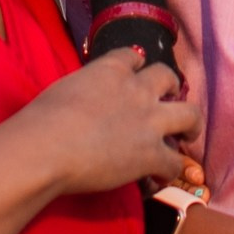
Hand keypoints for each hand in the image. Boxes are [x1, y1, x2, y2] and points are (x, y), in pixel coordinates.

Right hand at [24, 46, 205, 198]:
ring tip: (188, 134)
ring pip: (190, 115)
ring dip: (191, 125)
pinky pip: (174, 163)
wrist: (47, 147)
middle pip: (169, 77)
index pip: (133, 56)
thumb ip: (84, 89)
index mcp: (111, 69)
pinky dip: (169, 171)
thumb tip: (81, 102)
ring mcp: (149, 122)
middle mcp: (137, 89)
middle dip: (172, 87)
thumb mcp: (64, 89)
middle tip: (169, 99)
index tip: (137, 72)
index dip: (138, 65)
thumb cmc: (42, 119)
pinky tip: (159, 177)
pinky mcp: (152, 154)